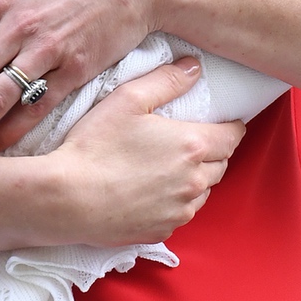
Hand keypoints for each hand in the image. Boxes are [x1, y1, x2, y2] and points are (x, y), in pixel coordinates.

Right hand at [48, 57, 245, 246]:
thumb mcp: (128, 98)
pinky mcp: (162, 231)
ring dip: (197, 177)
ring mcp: (179, 211)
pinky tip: (154, 189)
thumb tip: (194, 68)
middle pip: (221, 164)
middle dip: (213, 150)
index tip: (226, 120)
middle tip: (193, 138)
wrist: (68, 198)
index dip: (232, 126)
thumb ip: (166, 80)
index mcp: (191, 146)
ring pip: (204, 191)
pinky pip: (181, 212)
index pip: (232, 136)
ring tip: (172, 164)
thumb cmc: (96, 145)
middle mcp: (193, 182)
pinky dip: (177, 200)